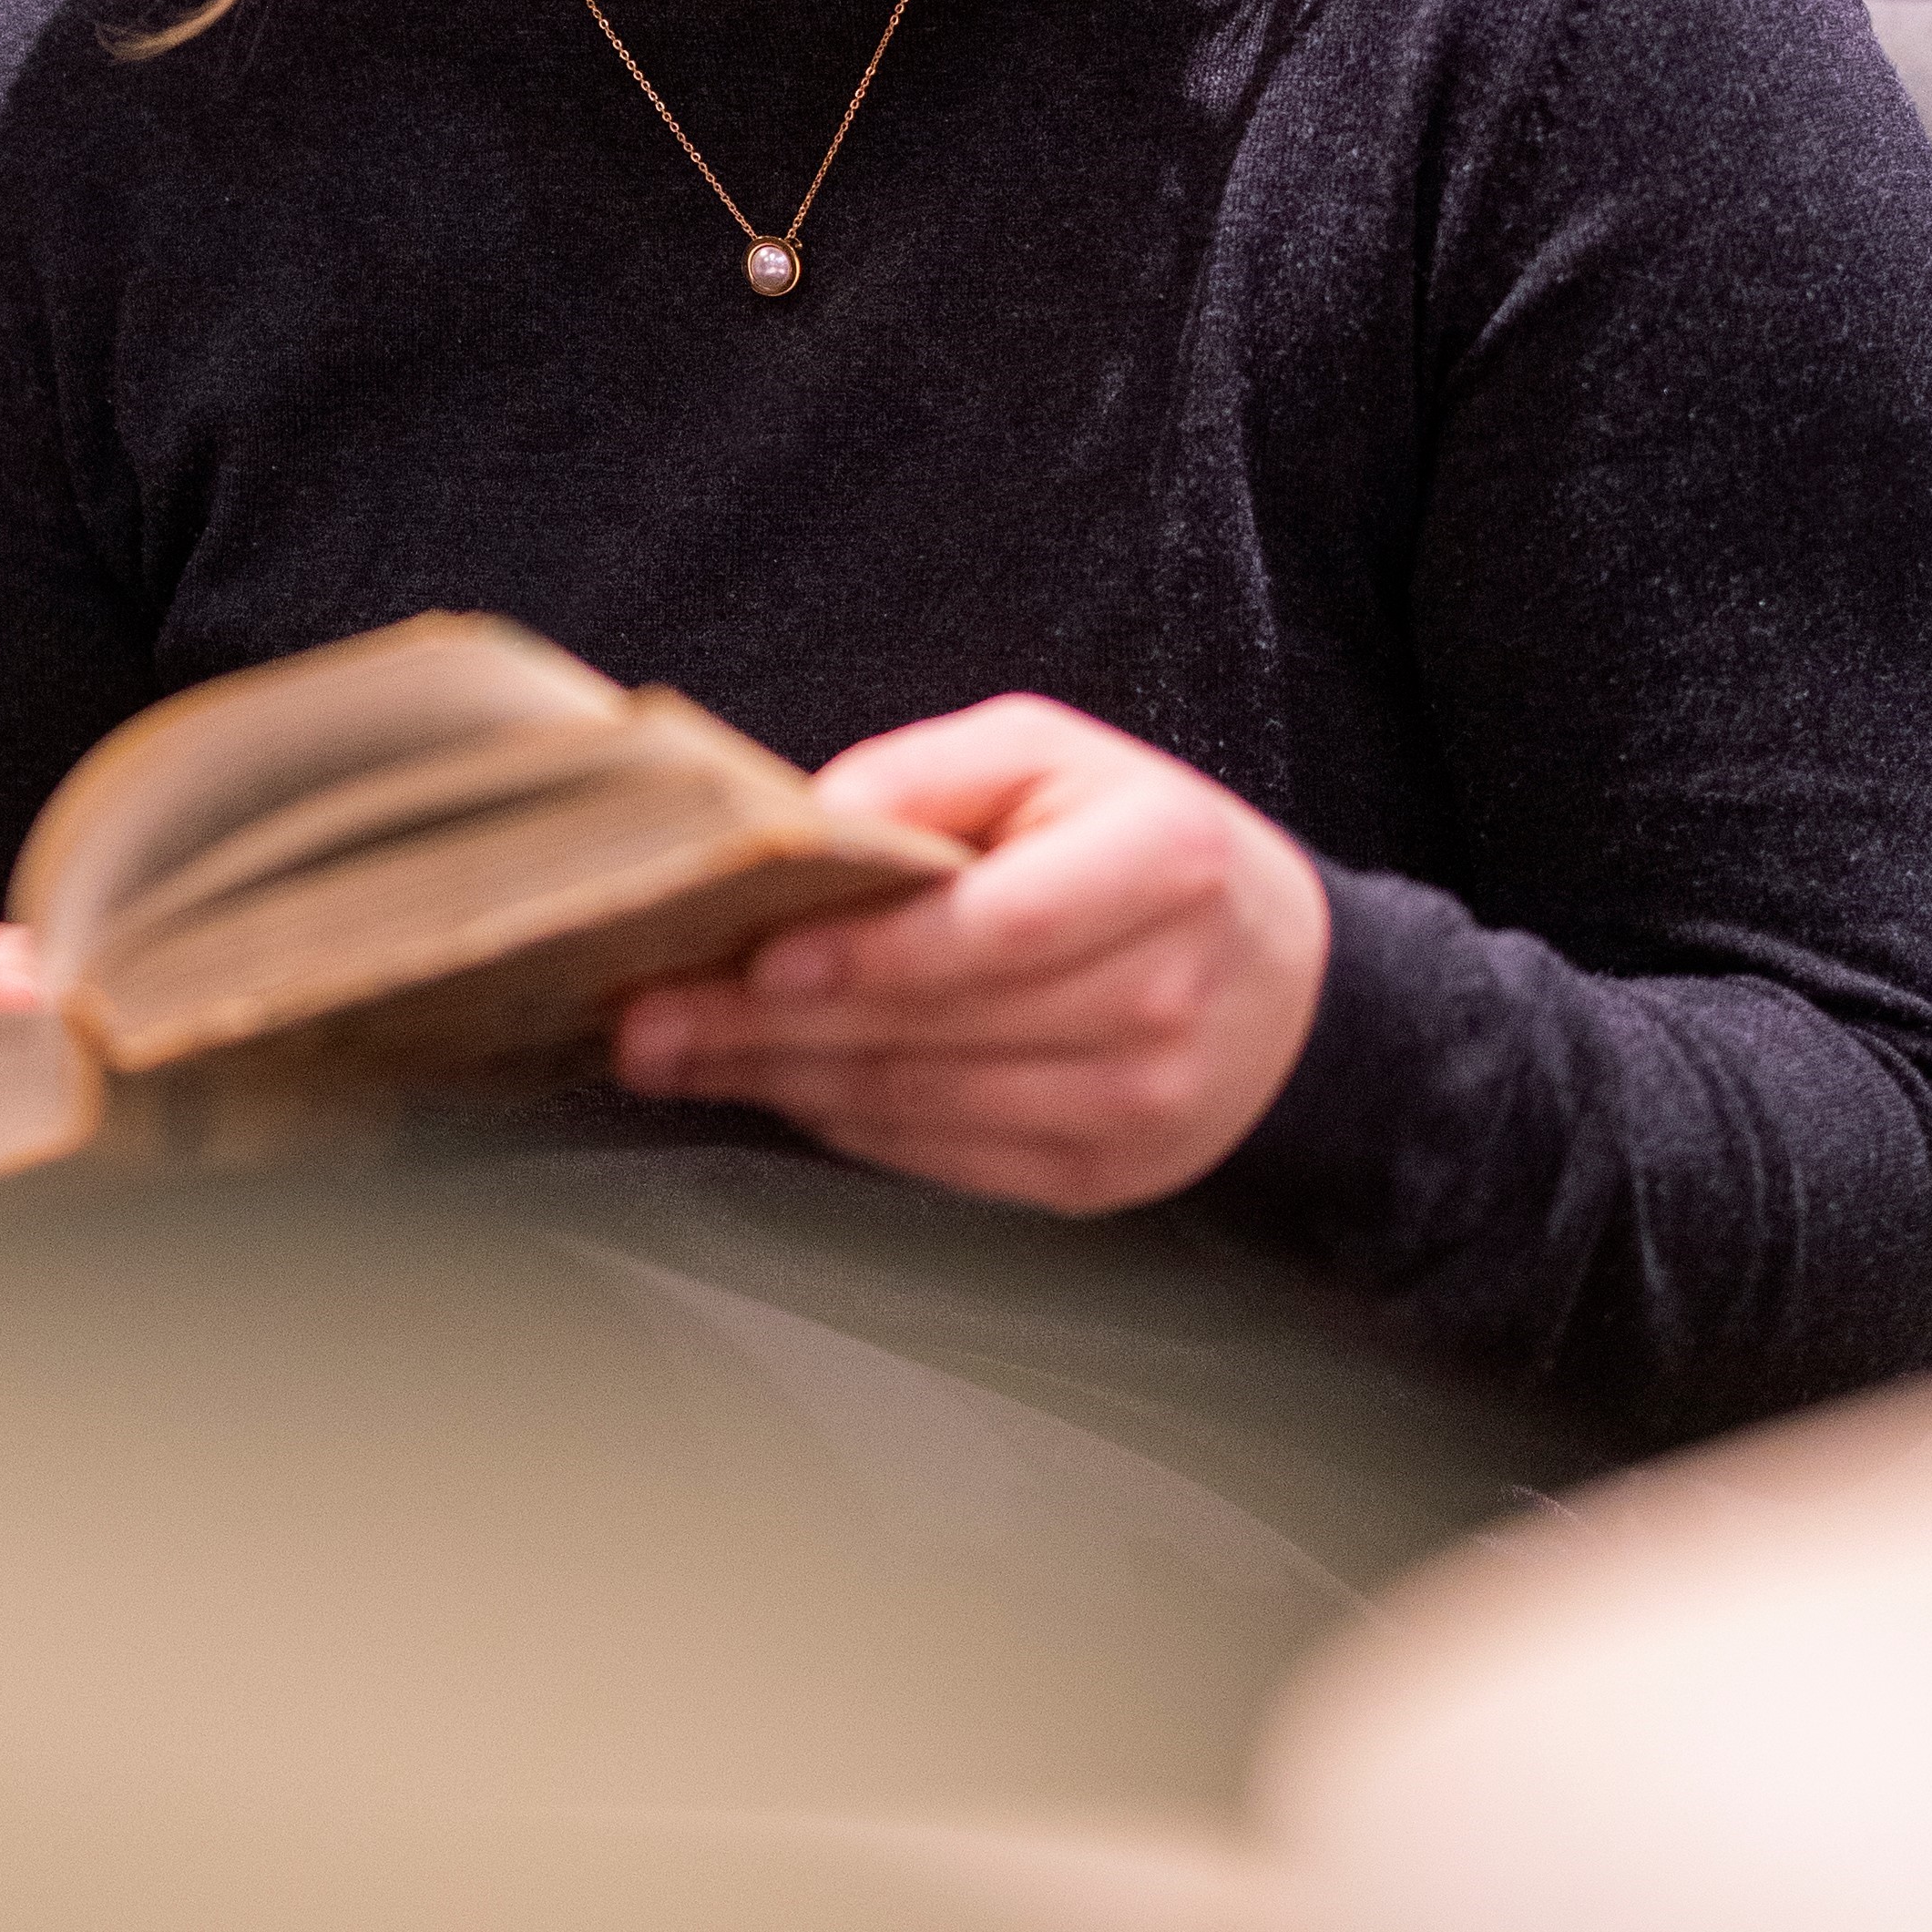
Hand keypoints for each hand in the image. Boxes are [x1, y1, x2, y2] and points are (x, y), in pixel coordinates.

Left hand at [610, 694, 1330, 1214]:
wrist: (1283, 983)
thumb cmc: (1134, 841)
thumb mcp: (1048, 755)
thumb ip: (927, 773)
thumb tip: (806, 819)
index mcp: (1161, 867)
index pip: (998, 928)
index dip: (872, 953)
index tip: (760, 960)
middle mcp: (1162, 997)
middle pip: (938, 1027)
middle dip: (768, 1027)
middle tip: (648, 1016)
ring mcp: (1140, 1105)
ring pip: (923, 1105)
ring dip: (780, 1082)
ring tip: (670, 1051)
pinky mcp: (1104, 1176)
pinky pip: (942, 1157)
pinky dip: (842, 1123)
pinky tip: (768, 1086)